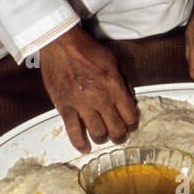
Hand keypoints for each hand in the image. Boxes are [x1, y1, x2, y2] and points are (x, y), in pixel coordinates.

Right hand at [39, 25, 138, 151]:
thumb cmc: (87, 50)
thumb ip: (122, 82)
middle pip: (116, 130)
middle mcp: (101, 100)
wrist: (61, 44)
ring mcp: (82, 106)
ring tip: (102, 137)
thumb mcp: (113, 62)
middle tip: (118, 136)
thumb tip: (128, 98)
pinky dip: (80, 144)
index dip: (132, 124)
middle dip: (119, 136)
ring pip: (98, 134)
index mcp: (115, 88)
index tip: (130, 124)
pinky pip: (73, 132)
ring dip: (102, 139)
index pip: (130, 116)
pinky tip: (85, 149)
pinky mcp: (65, 108)